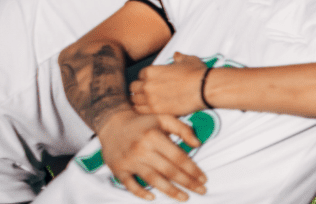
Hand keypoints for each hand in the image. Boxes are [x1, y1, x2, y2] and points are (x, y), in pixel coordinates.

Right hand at [93, 112, 207, 200]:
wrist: (112, 124)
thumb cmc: (143, 123)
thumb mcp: (164, 119)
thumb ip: (183, 129)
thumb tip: (198, 144)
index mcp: (154, 137)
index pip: (178, 157)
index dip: (192, 169)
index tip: (203, 178)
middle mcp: (141, 150)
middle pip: (169, 170)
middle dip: (187, 182)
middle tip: (201, 190)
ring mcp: (129, 161)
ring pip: (153, 180)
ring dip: (170, 191)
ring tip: (184, 197)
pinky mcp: (118, 169)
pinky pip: (130, 184)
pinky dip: (140, 192)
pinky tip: (152, 197)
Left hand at [132, 53, 208, 115]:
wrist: (203, 89)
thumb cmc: (196, 74)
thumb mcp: (188, 60)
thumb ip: (179, 57)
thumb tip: (176, 55)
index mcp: (151, 71)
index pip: (140, 75)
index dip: (146, 78)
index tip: (152, 82)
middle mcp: (147, 84)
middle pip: (134, 88)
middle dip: (139, 89)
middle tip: (148, 92)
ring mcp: (150, 98)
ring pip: (134, 100)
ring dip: (140, 100)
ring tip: (147, 102)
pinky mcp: (155, 110)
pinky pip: (140, 111)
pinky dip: (142, 110)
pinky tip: (149, 109)